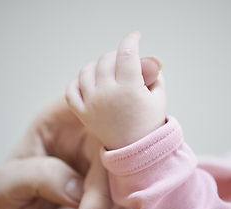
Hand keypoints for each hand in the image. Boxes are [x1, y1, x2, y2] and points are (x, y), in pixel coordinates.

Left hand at [0, 59, 160, 208]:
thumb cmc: (7, 202)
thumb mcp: (7, 185)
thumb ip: (40, 176)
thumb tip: (79, 188)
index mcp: (57, 123)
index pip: (89, 101)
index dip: (116, 91)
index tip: (147, 75)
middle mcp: (82, 138)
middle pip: (114, 135)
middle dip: (123, 159)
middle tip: (102, 197)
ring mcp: (98, 162)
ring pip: (125, 167)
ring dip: (113, 197)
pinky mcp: (109, 187)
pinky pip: (124, 193)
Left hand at [66, 32, 166, 149]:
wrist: (136, 151)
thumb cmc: (149, 122)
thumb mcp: (159, 96)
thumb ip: (154, 74)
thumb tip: (147, 57)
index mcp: (129, 89)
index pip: (127, 53)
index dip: (132, 40)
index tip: (135, 37)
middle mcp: (108, 94)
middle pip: (106, 59)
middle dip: (117, 55)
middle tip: (125, 61)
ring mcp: (92, 104)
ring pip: (86, 71)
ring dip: (97, 66)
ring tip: (107, 71)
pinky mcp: (82, 114)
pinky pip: (71, 90)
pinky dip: (77, 83)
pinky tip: (89, 83)